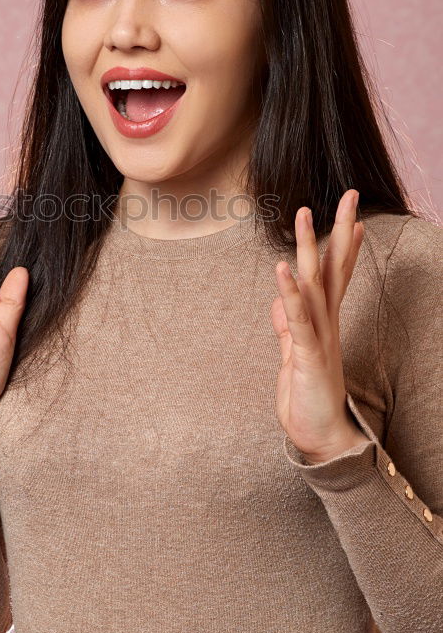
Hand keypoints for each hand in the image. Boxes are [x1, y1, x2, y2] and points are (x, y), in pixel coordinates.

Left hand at [270, 189, 370, 463]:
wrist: (320, 438)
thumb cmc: (308, 398)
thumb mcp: (293, 356)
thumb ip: (288, 328)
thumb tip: (280, 301)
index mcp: (324, 323)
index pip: (336, 276)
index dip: (343, 246)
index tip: (352, 217)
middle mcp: (327, 324)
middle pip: (333, 269)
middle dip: (339, 230)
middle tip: (349, 195)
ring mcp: (320, 338)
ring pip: (315, 285)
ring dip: (310, 248)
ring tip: (306, 214)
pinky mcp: (308, 355)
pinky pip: (298, 319)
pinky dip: (289, 293)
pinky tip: (282, 269)